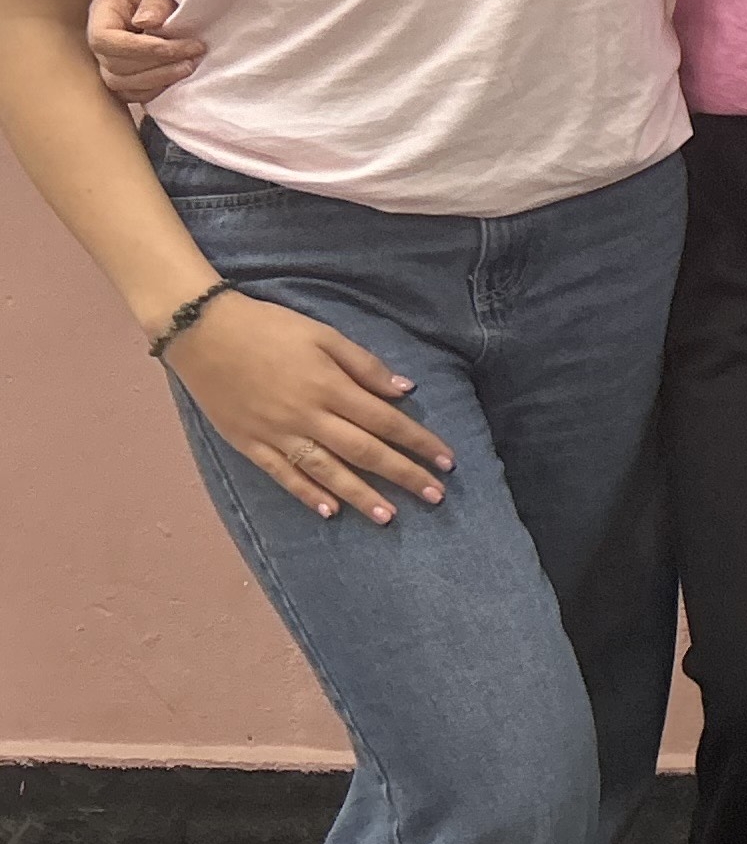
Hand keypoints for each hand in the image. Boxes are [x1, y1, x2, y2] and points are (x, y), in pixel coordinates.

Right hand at [90, 0, 200, 105]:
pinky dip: (154, 90)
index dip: (139, 48)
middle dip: (156, 64)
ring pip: (120, 84)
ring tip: (189, 66)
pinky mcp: (125, 75)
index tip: (178, 45)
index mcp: (103, 13)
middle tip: (193, 55)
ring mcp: (110, 60)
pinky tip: (177, 78)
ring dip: (157, 78)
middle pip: (113, 65)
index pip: (104, 39)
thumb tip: (147, 22)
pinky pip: (131, 94)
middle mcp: (101, 40)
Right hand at [163, 293, 455, 522]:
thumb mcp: (324, 334)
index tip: (446, 461)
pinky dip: (306, 494)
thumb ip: (365, 365)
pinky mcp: (249, 444)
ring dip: (360, 495)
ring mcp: (276, 433)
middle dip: (403, 475)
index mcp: (330, 386)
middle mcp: (307, 416)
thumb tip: (405, 391)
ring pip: (326, 471)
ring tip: (389, 516)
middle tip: (435, 496)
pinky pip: (282, 475)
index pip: (386, 421)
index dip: (419, 442)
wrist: (202, 332)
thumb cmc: (269, 327)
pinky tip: (329, 511)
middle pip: (364, 451)